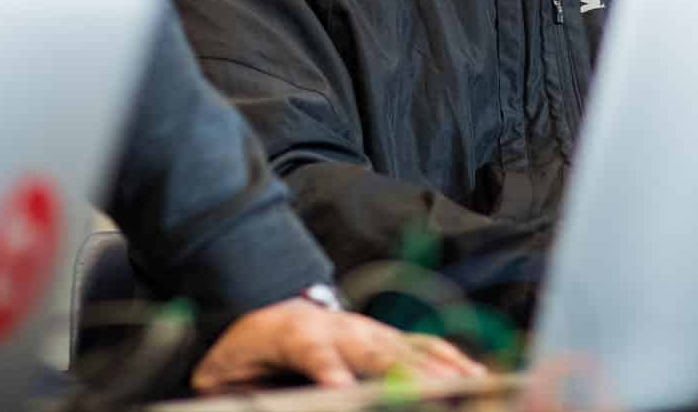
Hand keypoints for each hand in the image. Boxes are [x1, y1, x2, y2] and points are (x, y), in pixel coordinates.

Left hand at [191, 297, 484, 391]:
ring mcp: (368, 329)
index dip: (330, 372)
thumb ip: (228, 386)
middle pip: (378, 352)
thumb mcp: (223, 369)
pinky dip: (450, 359)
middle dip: (408, 374)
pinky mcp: (385, 335)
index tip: (342, 390)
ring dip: (441, 368)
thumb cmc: (246, 346)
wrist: (264, 303)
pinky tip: (475, 375)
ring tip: (471, 387)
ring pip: (410, 348)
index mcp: (297, 335)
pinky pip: (424, 345)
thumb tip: (224, 392)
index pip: (316, 354)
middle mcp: (340, 328)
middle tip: (434, 394)